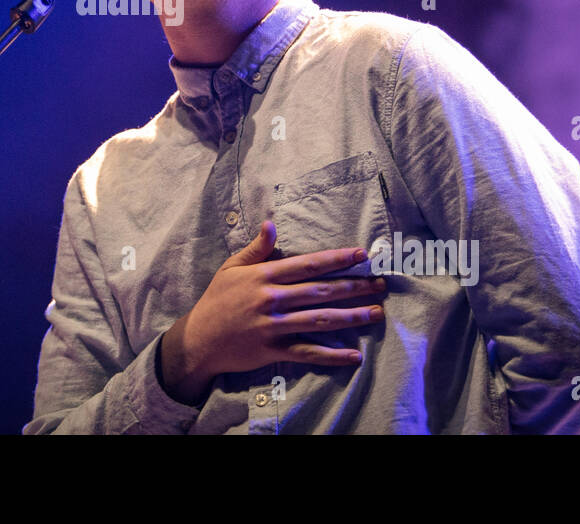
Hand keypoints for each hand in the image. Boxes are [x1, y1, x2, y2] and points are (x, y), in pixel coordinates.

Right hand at [159, 221, 385, 405]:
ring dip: (350, 317)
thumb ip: (256, 248)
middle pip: (320, 291)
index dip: (336, 259)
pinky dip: (331, 355)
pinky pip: (307, 353)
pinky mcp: (272, 350)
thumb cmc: (217, 300)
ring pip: (319, 320)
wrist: (199, 339)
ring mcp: (273, 326)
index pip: (308, 264)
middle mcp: (272, 299)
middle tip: (381, 285)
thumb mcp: (231, 268)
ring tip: (376, 313)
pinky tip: (353, 355)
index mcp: (264, 275)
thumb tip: (271, 224)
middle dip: (353, 287)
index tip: (361, 254)